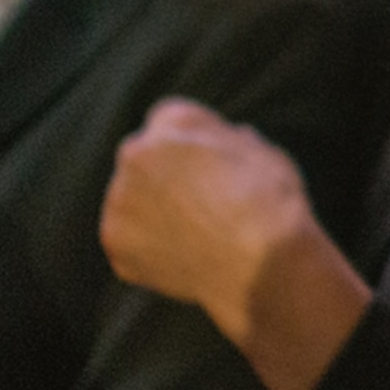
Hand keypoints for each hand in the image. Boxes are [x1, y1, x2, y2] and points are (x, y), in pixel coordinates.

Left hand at [101, 99, 331, 344]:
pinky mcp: (115, 243)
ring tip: (197, 235)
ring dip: (153, 211)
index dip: (192, 143)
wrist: (262, 268)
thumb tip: (230, 140)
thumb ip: (231, 141)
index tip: (211, 166)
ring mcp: (120, 201)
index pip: (168, 120)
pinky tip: (185, 257)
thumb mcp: (264, 153)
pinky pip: (129, 240)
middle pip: (143, 158)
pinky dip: (149, 249)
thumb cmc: (274, 207)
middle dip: (164, 175)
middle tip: (202, 205)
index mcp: (175, 122)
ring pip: (131, 200)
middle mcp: (136, 153)